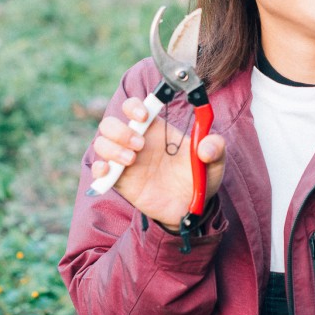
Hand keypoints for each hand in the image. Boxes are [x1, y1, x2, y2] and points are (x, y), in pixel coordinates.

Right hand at [90, 97, 225, 229]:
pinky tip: (111, 172)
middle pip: (110, 123)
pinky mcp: (120, 181)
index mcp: (157, 130)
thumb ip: (216, 148)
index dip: (134, 106)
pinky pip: (98, 170)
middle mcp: (137, 141)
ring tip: (132, 160)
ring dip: (111, 148)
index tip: (145, 116)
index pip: (134, 107)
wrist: (193, 207)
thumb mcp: (215, 161)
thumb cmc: (201, 177)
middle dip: (120, 130)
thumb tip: (205, 148)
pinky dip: (99, 168)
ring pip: (101, 143)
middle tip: (140, 144)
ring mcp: (126, 161)